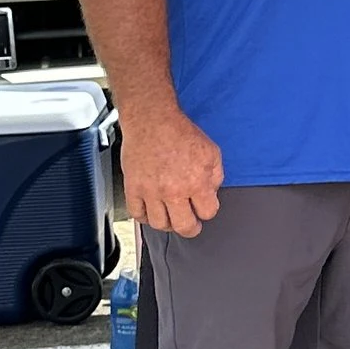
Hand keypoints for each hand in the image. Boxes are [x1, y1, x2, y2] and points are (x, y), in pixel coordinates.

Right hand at [119, 103, 221, 237]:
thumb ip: (215, 175)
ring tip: (171, 217)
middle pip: (184, 227)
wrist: (151, 120)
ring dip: (168, 224)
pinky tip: (151, 211)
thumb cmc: (180, 132)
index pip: (208, 213)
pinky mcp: (133, 188)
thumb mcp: (211, 151)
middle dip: (191, 228)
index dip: (207, 210)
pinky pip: (137, 215)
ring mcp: (151, 192)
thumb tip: (211, 193)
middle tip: (191, 224)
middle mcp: (173, 191)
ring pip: (159, 225)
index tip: (204, 206)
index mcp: (196, 182)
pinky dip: (145, 217)